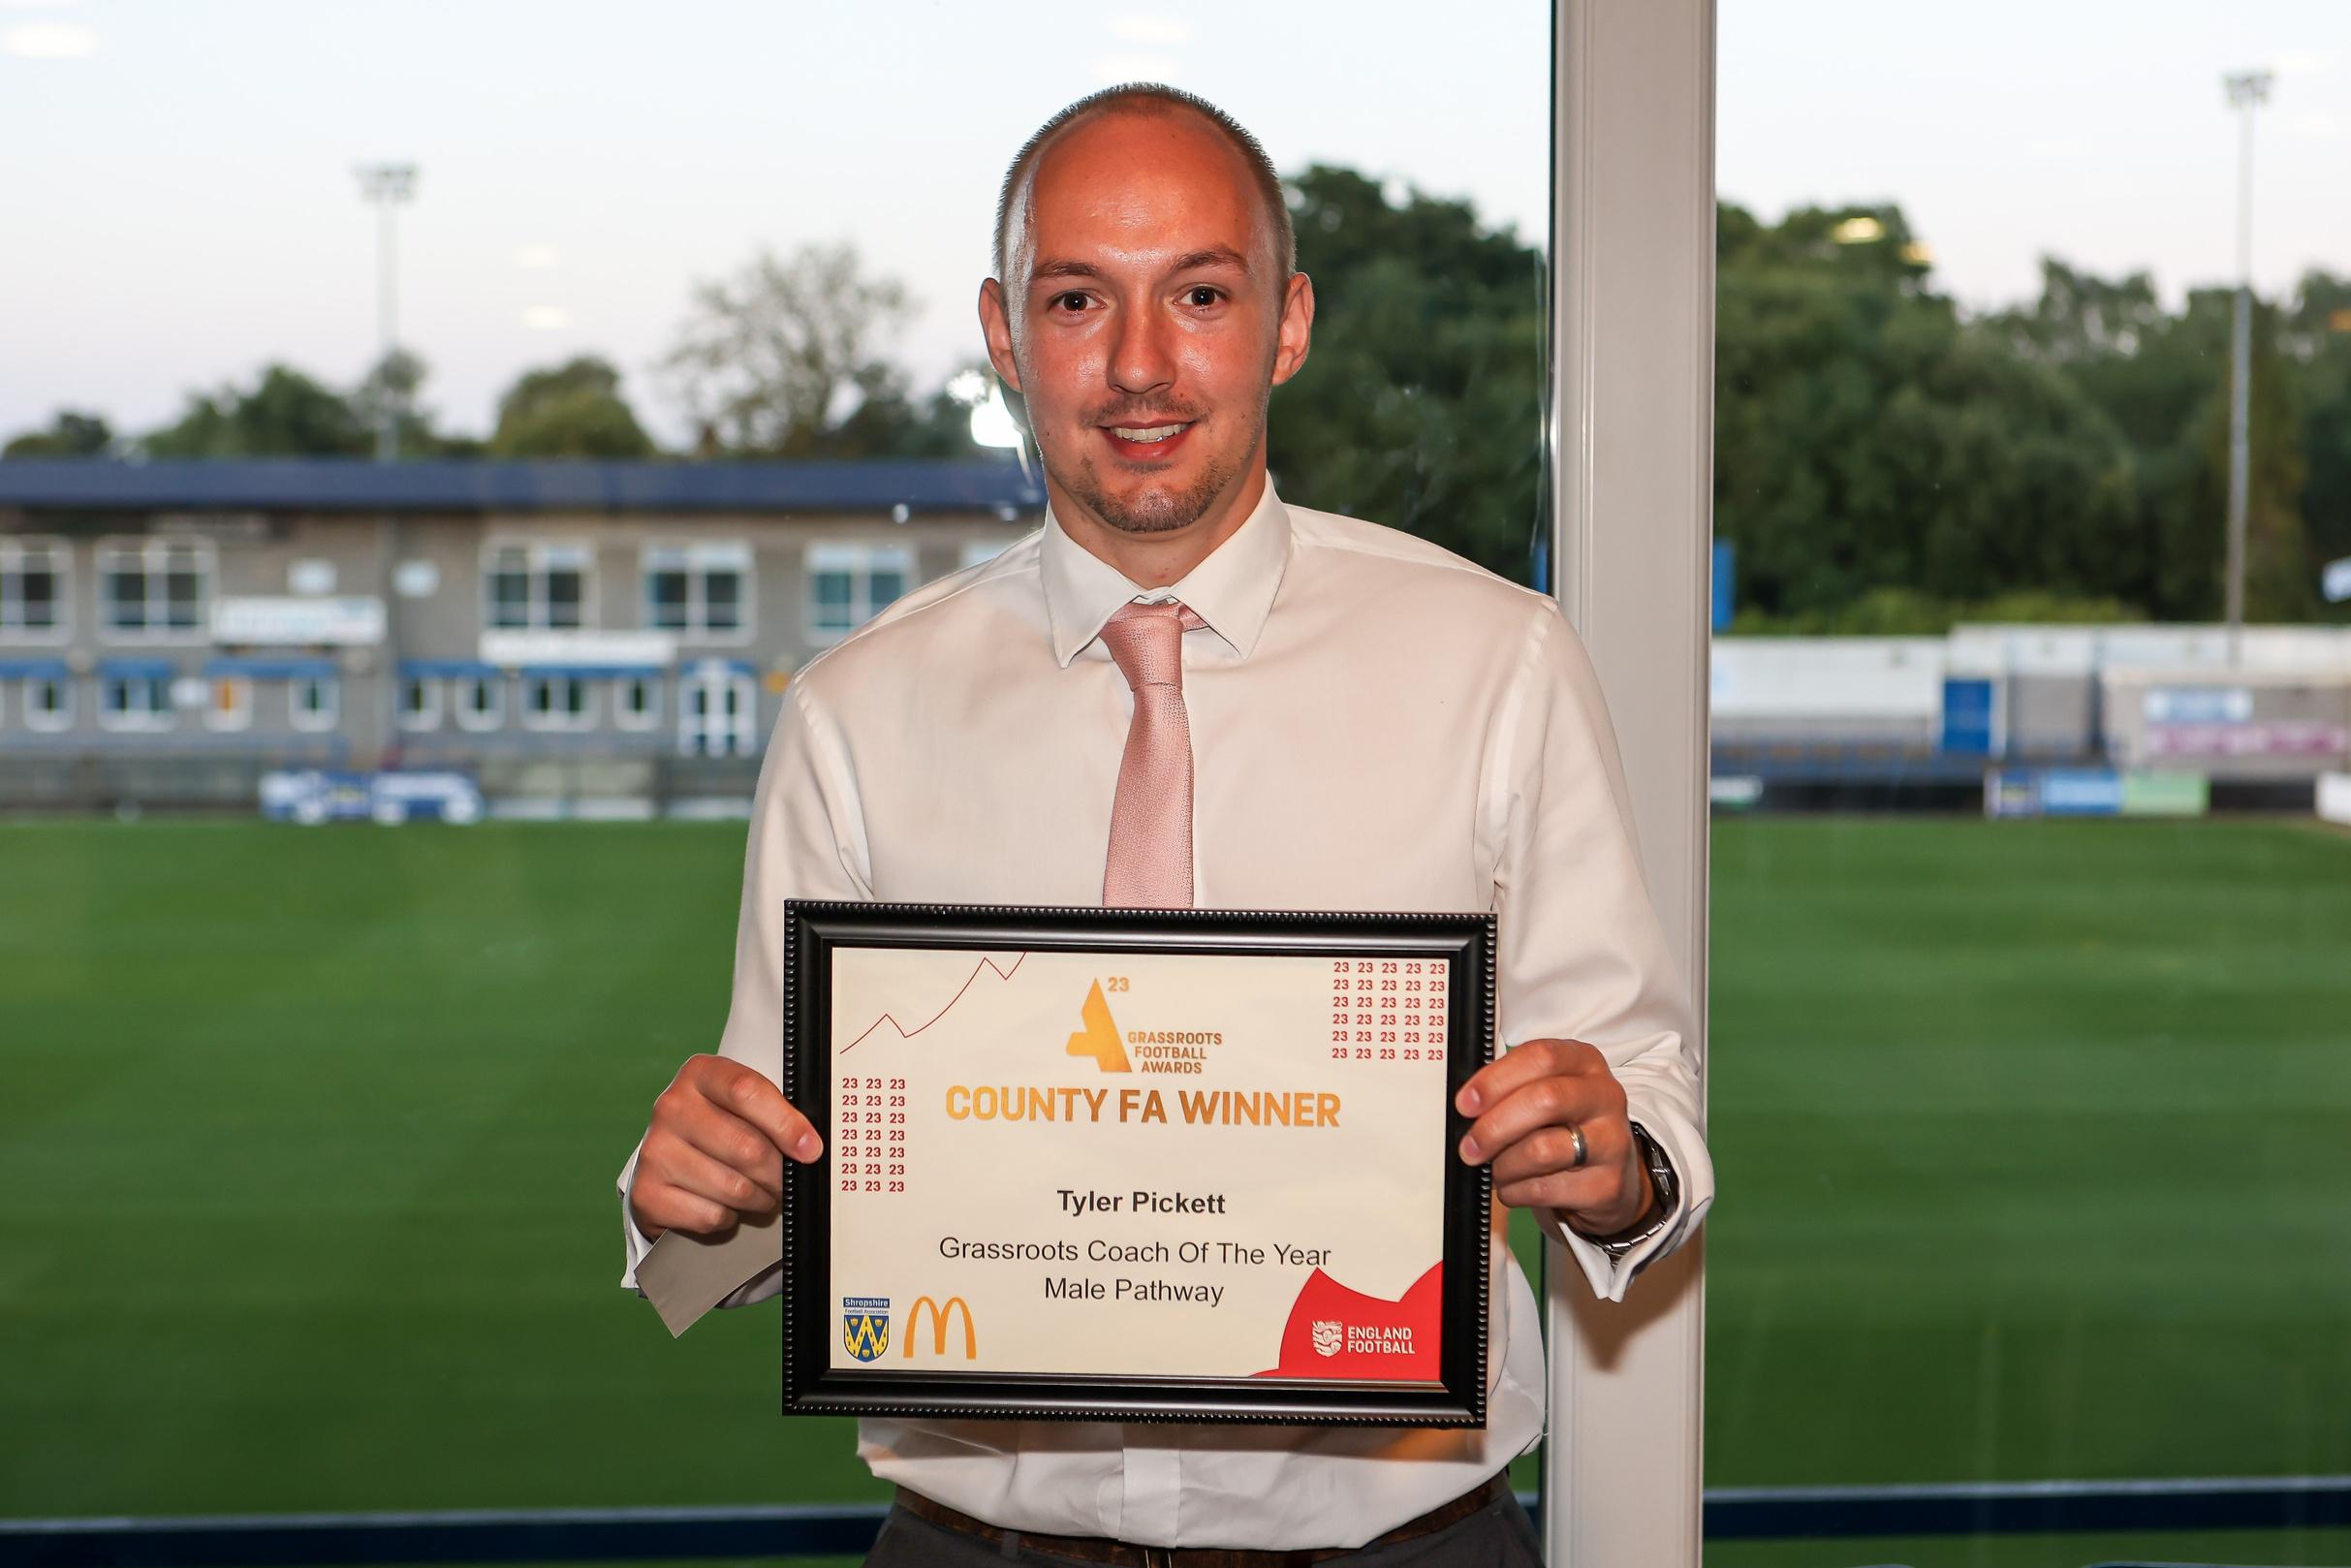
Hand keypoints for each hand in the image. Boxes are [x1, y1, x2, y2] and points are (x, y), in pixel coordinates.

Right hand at [629, 1054, 823, 1238]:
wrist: (668, 1163)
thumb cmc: (719, 1129)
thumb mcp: (744, 1107)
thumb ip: (775, 1115)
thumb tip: (808, 1147)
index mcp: (700, 1074)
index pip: (748, 1092)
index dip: (786, 1124)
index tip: (810, 1149)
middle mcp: (671, 1106)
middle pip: (747, 1147)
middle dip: (777, 1173)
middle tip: (782, 1180)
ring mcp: (655, 1150)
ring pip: (734, 1188)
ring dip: (758, 1199)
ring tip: (757, 1193)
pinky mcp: (646, 1192)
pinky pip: (711, 1215)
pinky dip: (728, 1218)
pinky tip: (723, 1204)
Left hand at [1455, 1037, 1653, 1236]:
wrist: (1611, 1175)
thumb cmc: (1564, 1125)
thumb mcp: (1546, 1092)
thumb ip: (1511, 1089)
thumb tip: (1467, 1106)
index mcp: (1585, 1062)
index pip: (1540, 1057)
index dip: (1496, 1079)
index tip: (1465, 1103)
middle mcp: (1605, 1096)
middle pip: (1545, 1100)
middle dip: (1495, 1126)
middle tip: (1469, 1147)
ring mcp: (1611, 1141)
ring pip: (1542, 1150)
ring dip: (1504, 1164)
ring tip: (1495, 1169)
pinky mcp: (1607, 1185)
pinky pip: (1544, 1188)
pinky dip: (1515, 1191)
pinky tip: (1514, 1187)